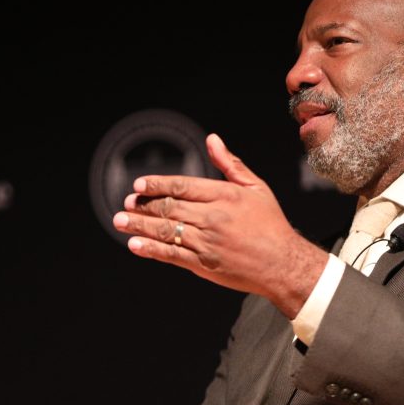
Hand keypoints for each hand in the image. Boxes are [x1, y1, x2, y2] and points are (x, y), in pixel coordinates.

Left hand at [112, 133, 326, 317]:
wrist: (283, 264)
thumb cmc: (271, 225)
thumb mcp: (256, 187)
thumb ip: (230, 164)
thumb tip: (212, 139)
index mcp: (225, 196)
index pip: (183, 186)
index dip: (157, 184)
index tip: (139, 185)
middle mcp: (213, 218)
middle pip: (169, 208)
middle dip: (144, 205)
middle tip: (127, 203)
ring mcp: (207, 243)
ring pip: (166, 231)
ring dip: (140, 226)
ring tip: (120, 222)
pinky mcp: (204, 264)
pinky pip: (172, 255)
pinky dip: (151, 249)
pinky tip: (136, 245)